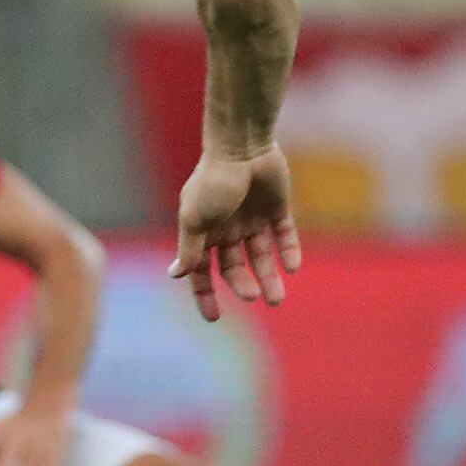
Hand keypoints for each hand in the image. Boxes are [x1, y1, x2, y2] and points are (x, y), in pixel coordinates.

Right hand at [170, 144, 301, 321]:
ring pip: (260, 256)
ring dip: (268, 277)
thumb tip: (174, 275)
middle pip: (234, 267)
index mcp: (203, 233)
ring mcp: (252, 220)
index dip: (206, 294)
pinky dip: (288, 252)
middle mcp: (227, 230)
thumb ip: (189, 248)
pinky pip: (284, 236)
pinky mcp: (276, 209)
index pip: (202, 271)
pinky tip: (291, 267)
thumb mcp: (195, 219)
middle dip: (243, 285)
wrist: (242, 147)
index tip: (214, 318)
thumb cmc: (213, 182)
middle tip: (256, 298)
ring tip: (277, 298)